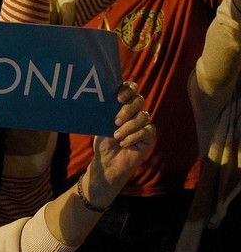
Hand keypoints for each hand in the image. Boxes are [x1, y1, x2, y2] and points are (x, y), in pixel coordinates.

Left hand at [85, 82, 155, 206]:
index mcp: (123, 105)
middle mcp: (135, 113)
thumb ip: (107, 110)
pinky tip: (124, 143)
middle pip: (139, 100)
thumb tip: (104, 96)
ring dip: (128, 127)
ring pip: (143, 116)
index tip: (118, 98)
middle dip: (127, 109)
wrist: (106, 162)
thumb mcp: (101, 123)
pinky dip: (134, 136)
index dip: (128, 89)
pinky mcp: (149, 138)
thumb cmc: (103, 142)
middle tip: (115, 120)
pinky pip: (148, 130)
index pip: (131, 89)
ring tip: (116, 136)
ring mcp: (143, 125)